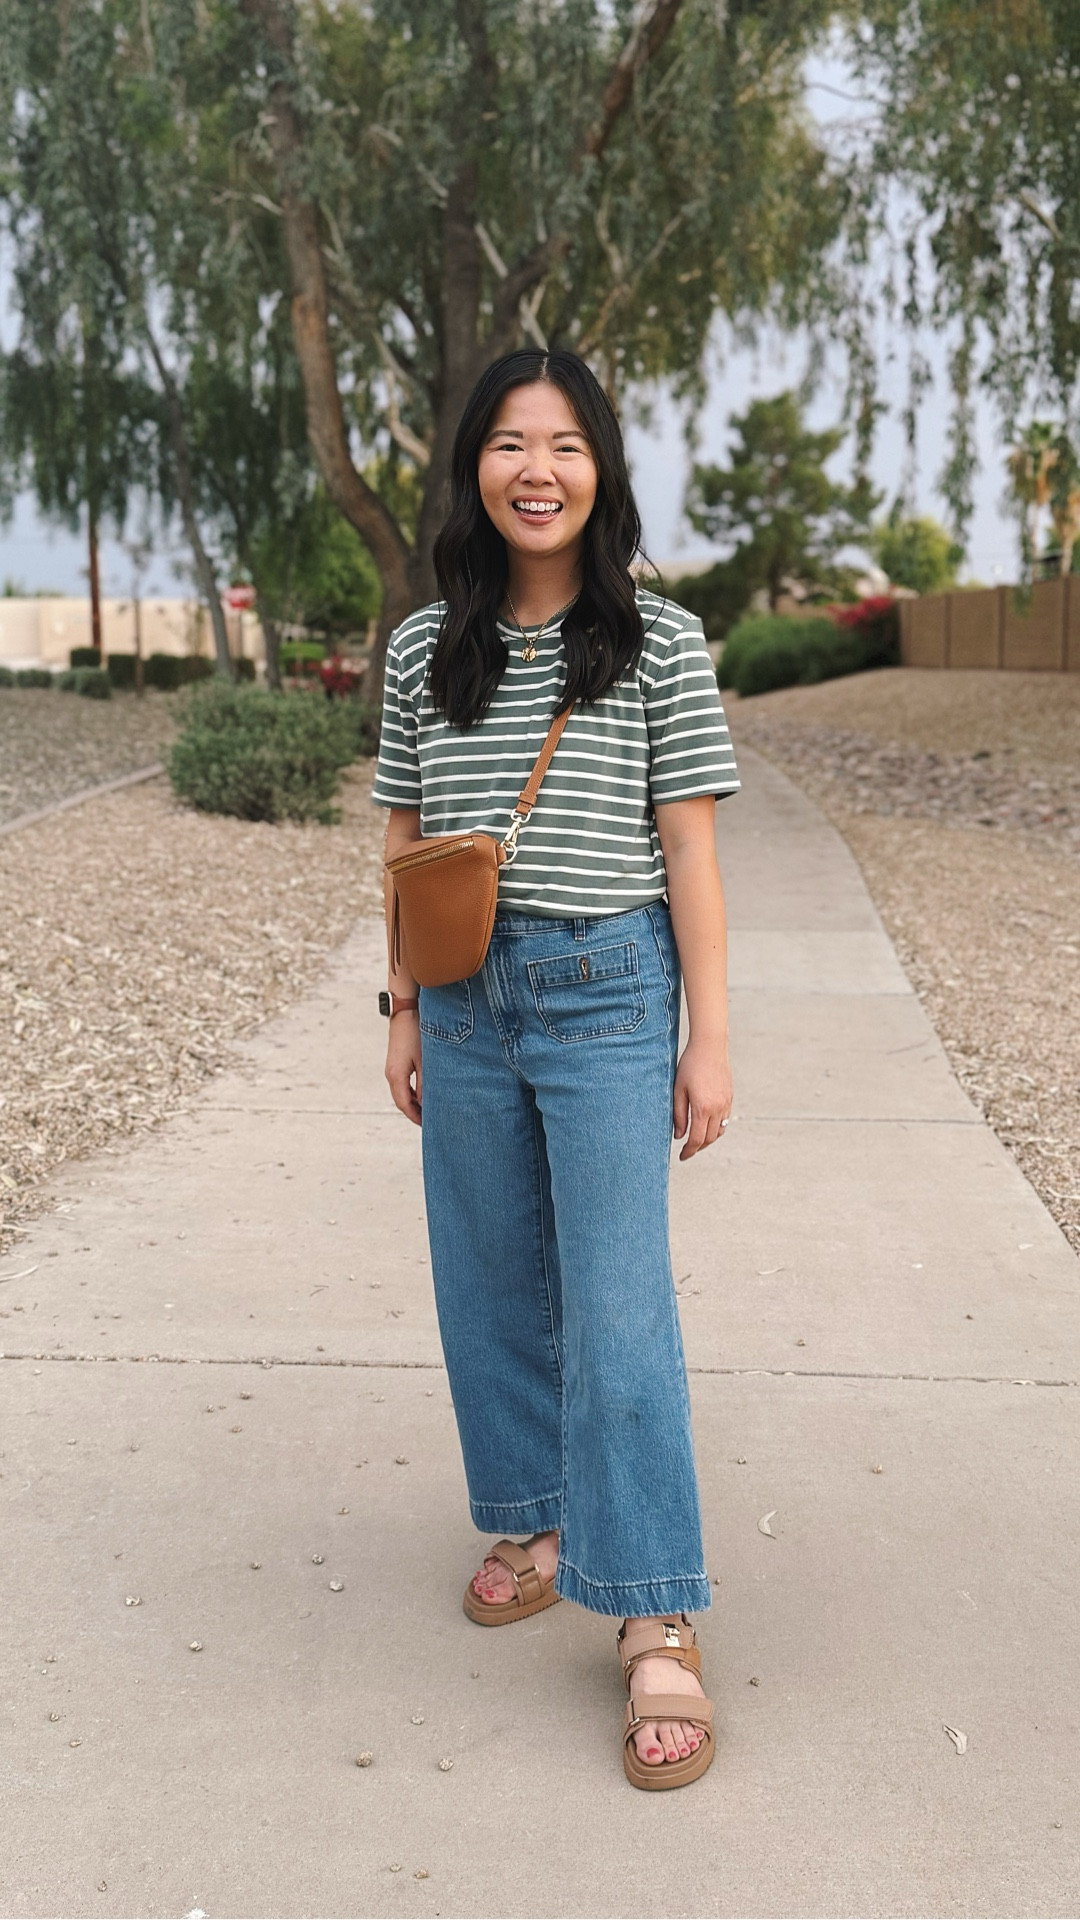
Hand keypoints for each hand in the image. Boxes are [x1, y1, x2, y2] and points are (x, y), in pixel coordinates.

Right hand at [385, 1011, 421, 1124]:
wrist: (405, 1012)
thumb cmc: (416, 1034)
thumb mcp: (425, 1061)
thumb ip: (425, 1083)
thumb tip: (426, 1102)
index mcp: (396, 1076)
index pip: (404, 1105)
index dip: (415, 1117)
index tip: (427, 1125)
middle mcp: (390, 1074)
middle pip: (401, 1102)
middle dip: (414, 1113)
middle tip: (428, 1122)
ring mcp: (391, 1069)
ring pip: (400, 1093)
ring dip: (412, 1104)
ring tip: (427, 1111)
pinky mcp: (395, 1063)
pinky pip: (401, 1084)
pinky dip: (410, 1093)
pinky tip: (421, 1095)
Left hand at [672, 1036, 731, 1159]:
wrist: (710, 1047)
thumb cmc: (689, 1065)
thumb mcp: (678, 1089)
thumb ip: (678, 1114)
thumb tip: (678, 1135)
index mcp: (702, 1108)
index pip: (696, 1139)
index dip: (689, 1151)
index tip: (682, 1156)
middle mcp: (717, 1108)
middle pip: (709, 1138)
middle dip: (698, 1148)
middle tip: (687, 1151)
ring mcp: (725, 1103)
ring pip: (719, 1131)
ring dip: (708, 1139)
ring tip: (696, 1140)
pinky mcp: (729, 1097)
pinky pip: (725, 1120)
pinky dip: (716, 1128)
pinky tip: (706, 1125)